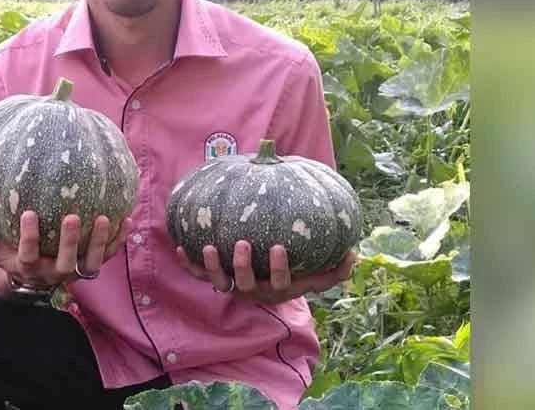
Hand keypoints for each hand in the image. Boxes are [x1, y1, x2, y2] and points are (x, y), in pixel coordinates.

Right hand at [0, 210, 131, 289]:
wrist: (31, 281)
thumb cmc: (9, 259)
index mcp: (29, 268)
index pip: (28, 256)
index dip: (29, 238)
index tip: (29, 214)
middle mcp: (53, 274)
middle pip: (64, 264)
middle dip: (69, 242)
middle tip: (71, 216)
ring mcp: (74, 271)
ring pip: (90, 263)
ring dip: (98, 242)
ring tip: (103, 218)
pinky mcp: (89, 265)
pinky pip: (107, 256)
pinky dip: (118, 240)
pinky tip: (127, 219)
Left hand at [176, 242, 356, 304]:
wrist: (268, 285)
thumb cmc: (296, 274)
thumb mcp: (317, 274)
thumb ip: (336, 268)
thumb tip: (354, 253)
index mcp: (277, 288)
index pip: (280, 282)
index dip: (279, 268)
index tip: (278, 247)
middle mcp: (253, 290)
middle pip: (244, 284)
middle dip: (242, 265)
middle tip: (241, 244)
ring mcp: (233, 286)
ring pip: (220, 282)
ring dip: (212, 266)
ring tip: (210, 247)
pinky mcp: (215, 280)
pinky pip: (198, 275)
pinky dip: (188, 263)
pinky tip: (180, 246)